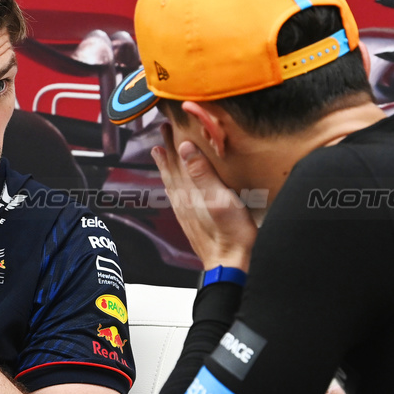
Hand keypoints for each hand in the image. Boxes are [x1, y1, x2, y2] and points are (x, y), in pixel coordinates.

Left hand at [152, 123, 256, 270]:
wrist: (232, 267)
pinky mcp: (193, 223)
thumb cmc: (232, 236)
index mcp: (190, 194)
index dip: (171, 143)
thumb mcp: (220, 199)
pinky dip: (174, 185)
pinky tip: (175, 186)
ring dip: (168, 167)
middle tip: (161, 133)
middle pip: (172, 171)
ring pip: (173, 184)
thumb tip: (185, 148)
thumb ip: (202, 173)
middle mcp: (184, 203)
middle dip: (167, 151)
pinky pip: (178, 198)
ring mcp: (188, 214)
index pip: (177, 162)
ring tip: (161, 154)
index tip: (166, 126)